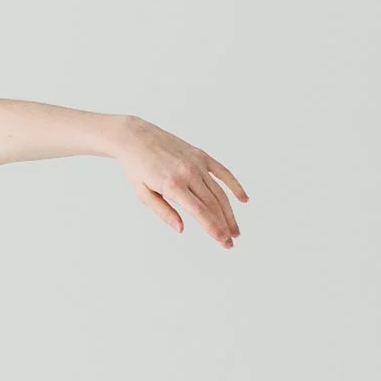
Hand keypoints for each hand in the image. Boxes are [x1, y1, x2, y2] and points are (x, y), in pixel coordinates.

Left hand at [112, 116, 246, 247]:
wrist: (137, 138)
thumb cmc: (137, 168)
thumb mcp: (143, 194)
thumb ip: (163, 212)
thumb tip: (181, 229)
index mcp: (172, 185)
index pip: (199, 211)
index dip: (213, 228)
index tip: (223, 241)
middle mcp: (188, 173)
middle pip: (213, 204)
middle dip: (223, 225)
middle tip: (230, 243)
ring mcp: (197, 163)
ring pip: (219, 192)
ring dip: (229, 212)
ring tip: (235, 230)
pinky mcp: (201, 155)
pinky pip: (223, 172)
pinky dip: (234, 186)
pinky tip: (243, 199)